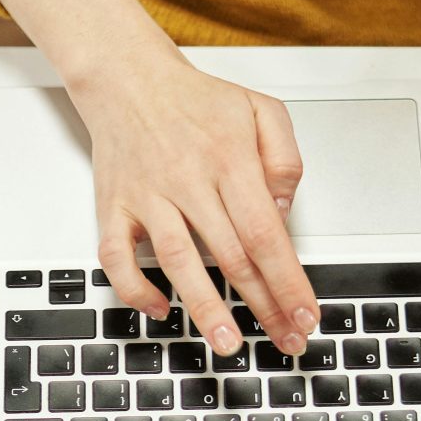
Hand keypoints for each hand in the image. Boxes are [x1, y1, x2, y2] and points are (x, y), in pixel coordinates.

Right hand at [2, 0, 317, 355]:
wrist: (127, 77)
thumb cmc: (195, 99)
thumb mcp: (261, 109)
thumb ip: (285, 158)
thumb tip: (283, 211)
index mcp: (230, 160)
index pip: (267, 235)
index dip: (289, 282)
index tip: (305, 315)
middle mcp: (188, 181)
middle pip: (232, 257)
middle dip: (263, 306)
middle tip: (284, 341)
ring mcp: (148, 197)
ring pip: (178, 261)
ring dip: (204, 307)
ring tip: (227, 343)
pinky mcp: (114, 206)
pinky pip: (116, 256)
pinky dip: (134, 287)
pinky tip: (159, 308)